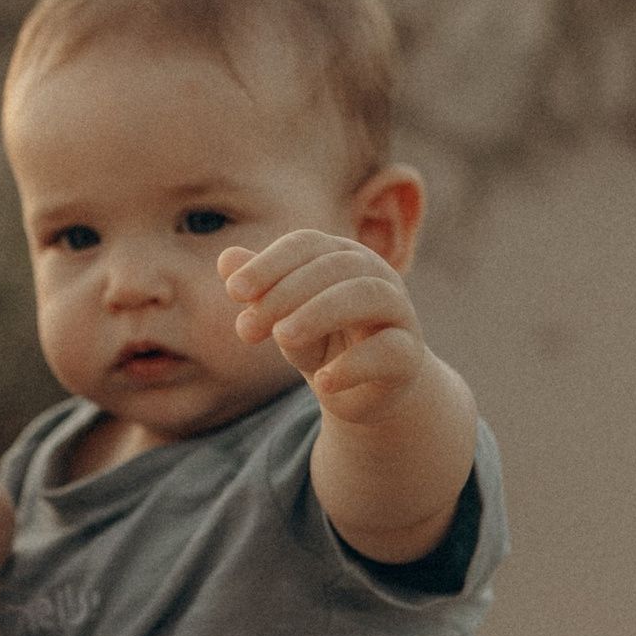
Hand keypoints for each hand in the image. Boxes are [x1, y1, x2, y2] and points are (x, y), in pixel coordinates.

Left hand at [219, 230, 430, 424]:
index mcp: (341, 256)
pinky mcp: (409, 355)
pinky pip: (389, 350)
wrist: (364, 391)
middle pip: (335, 265)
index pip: (306, 244)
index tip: (233, 292)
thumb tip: (226, 258)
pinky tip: (321, 383)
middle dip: (287, 292)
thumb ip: (260, 289)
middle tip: (248, 327)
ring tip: (281, 338)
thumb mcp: (283, 317)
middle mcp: (375, 275)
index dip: (269, 264)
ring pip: (368, 295)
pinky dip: (354, 364)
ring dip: (320, 312)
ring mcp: (398, 312)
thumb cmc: (321, 342)